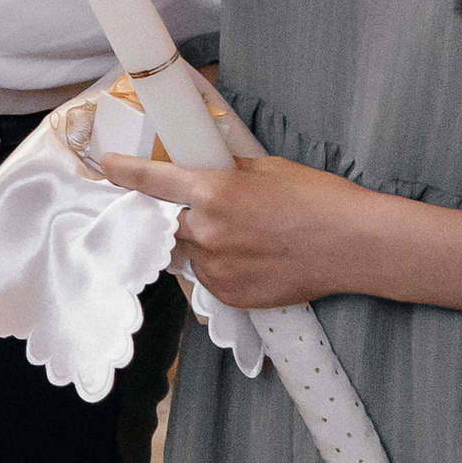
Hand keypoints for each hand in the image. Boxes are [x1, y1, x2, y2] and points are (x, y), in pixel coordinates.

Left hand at [95, 145, 461, 316]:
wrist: (354, 246)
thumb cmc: (318, 200)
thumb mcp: (266, 169)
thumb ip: (226, 172)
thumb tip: (205, 168)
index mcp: (212, 191)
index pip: (151, 182)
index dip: (123, 173)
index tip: (107, 167)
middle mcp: (206, 231)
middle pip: (163, 224)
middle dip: (169, 216)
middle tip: (193, 211)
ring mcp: (217, 267)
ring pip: (185, 254)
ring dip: (197, 244)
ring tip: (237, 236)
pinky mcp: (230, 295)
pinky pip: (207, 279)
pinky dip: (218, 268)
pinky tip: (249, 258)